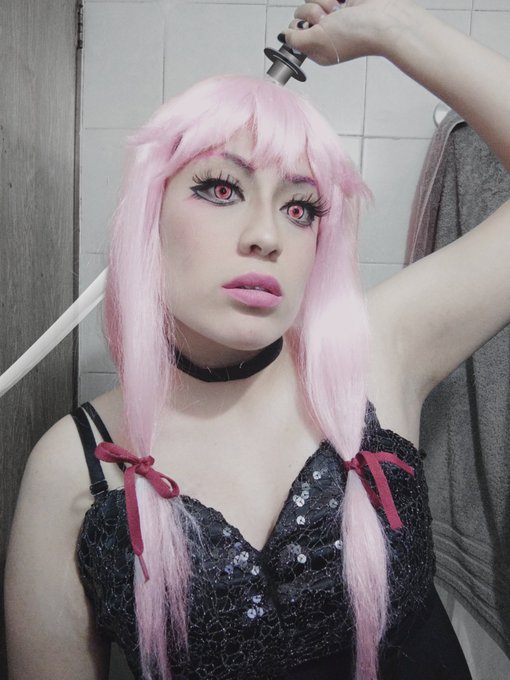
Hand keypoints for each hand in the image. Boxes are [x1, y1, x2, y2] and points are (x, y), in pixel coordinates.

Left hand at [284, 0, 416, 65]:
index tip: (311, 29)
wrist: (383, 19)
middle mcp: (324, 33)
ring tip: (339, 11)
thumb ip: (295, 40)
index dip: (299, 27)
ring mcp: (333, 15)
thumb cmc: (356, 34)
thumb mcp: (316, 42)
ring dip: (324, 1)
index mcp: (316, 49)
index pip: (293, 32)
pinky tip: (344, 2)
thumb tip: (284, 36)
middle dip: (313, 13)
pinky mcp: (341, 1)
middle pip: (301, 13)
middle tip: (329, 20)